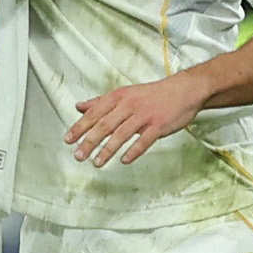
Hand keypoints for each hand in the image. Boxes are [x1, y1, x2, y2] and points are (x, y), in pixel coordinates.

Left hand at [68, 71, 209, 166]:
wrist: (184, 90)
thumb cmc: (151, 94)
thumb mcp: (124, 93)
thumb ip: (100, 102)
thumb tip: (79, 106)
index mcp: (118, 97)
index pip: (94, 113)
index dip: (80, 127)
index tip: (67, 140)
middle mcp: (130, 104)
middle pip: (105, 124)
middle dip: (90, 141)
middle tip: (78, 156)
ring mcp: (145, 115)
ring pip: (122, 134)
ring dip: (108, 149)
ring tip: (96, 162)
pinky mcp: (159, 124)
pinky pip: (145, 140)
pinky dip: (134, 150)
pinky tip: (124, 160)